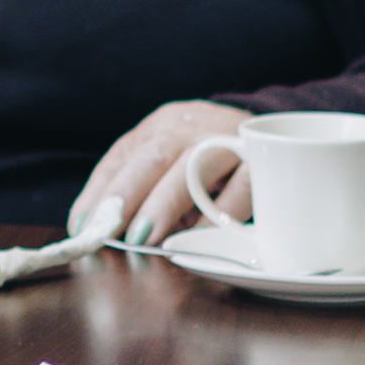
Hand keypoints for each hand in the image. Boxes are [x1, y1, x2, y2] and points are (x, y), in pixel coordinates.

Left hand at [74, 100, 254, 238]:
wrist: (280, 130)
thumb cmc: (209, 155)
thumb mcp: (169, 158)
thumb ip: (134, 183)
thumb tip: (87, 224)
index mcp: (163, 125)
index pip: (124, 154)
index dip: (101, 192)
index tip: (84, 227)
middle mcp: (192, 126)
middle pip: (154, 156)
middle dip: (128, 195)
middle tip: (111, 232)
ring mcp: (228, 139)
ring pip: (193, 166)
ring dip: (166, 204)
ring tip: (146, 239)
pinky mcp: (264, 160)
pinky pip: (241, 187)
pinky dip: (219, 215)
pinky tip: (201, 238)